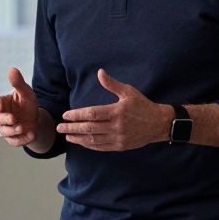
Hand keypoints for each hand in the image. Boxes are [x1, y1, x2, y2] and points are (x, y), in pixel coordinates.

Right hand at [0, 67, 39, 146]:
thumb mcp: (26, 92)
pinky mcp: (13, 139)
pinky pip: (14, 141)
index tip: (0, 105)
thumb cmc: (27, 104)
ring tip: (23, 127)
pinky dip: (22, 139)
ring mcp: (6, 129)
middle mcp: (1, 117)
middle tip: (13, 119)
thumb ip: (18, 83)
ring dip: (13, 130)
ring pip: (5, 132)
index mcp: (2, 104)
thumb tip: (12, 69)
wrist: (36, 120)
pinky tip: (31, 135)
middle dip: (5, 120)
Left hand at [55, 69, 172, 151]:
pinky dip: (89, 145)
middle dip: (72, 128)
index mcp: (116, 112)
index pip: (92, 114)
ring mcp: (118, 138)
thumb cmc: (142, 105)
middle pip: (89, 129)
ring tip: (67, 136)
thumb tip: (99, 72)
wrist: (159, 124)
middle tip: (59, 127)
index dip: (77, 115)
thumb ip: (112, 84)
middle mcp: (116, 126)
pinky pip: (101, 147)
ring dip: (78, 138)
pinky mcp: (120, 146)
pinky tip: (81, 142)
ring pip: (93, 140)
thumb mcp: (128, 92)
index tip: (66, 115)